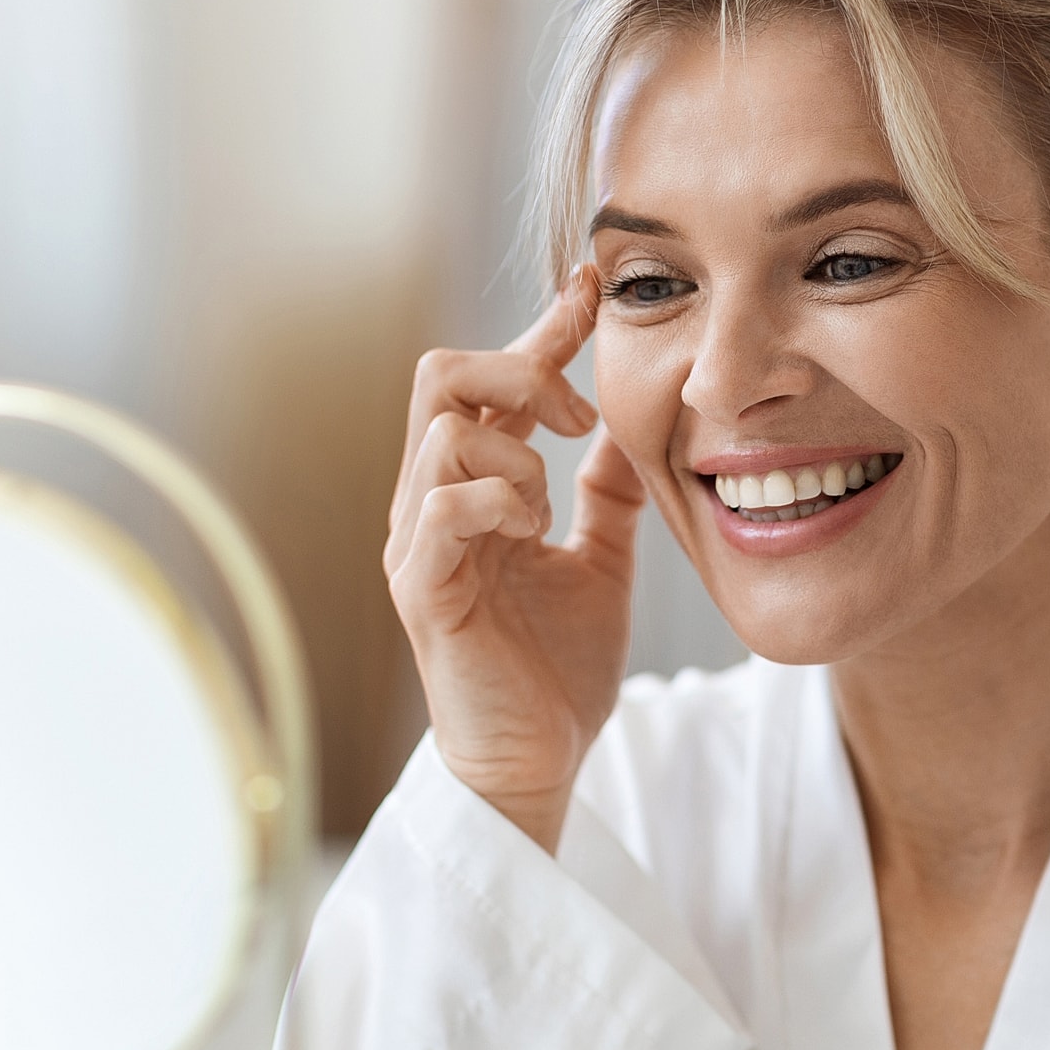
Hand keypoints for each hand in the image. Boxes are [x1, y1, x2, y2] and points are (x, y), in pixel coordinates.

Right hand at [382, 265, 643, 850]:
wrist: (539, 764)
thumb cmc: (558, 671)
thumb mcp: (601, 562)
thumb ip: (607, 495)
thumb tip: (631, 426)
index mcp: (474, 488)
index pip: (495, 380)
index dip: (544, 328)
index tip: (595, 286)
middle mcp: (432, 503)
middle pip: (440, 374)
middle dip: (518, 367)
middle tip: (576, 413)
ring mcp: (419, 543)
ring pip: (443, 431)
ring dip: (515, 453)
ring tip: (550, 509)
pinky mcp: (421, 589)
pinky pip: (442, 506)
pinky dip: (499, 501)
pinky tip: (534, 535)